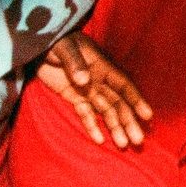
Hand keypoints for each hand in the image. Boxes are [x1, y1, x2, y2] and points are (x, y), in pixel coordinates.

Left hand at [38, 33, 152, 148]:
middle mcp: (98, 80)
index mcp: (101, 66)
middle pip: (117, 103)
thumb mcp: (64, 48)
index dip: (136, 100)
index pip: (123, 85)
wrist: (38, 43)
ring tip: (123, 145)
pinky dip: (92, 126)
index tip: (147, 116)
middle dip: (128, 121)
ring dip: (114, 127)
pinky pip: (85, 113)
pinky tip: (100, 140)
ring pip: (105, 111)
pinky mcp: (73, 96)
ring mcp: (86, 90)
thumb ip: (74, 63)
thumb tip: (86, 81)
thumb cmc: (55, 40)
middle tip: (138, 140)